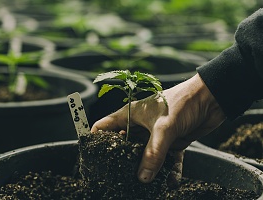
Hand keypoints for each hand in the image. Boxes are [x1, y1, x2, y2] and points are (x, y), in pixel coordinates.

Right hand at [91, 73, 225, 182]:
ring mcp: (155, 135)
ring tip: (146, 186)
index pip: (104, 127)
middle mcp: (140, 125)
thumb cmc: (181, 103)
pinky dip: (169, 170)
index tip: (92, 158)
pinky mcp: (171, 142)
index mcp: (130, 115)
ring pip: (146, 155)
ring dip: (148, 169)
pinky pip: (167, 159)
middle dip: (122, 161)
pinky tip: (171, 181)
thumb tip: (142, 178)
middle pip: (124, 146)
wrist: (211, 98)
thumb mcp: (163, 128)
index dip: (95, 141)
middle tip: (119, 178)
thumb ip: (152, 153)